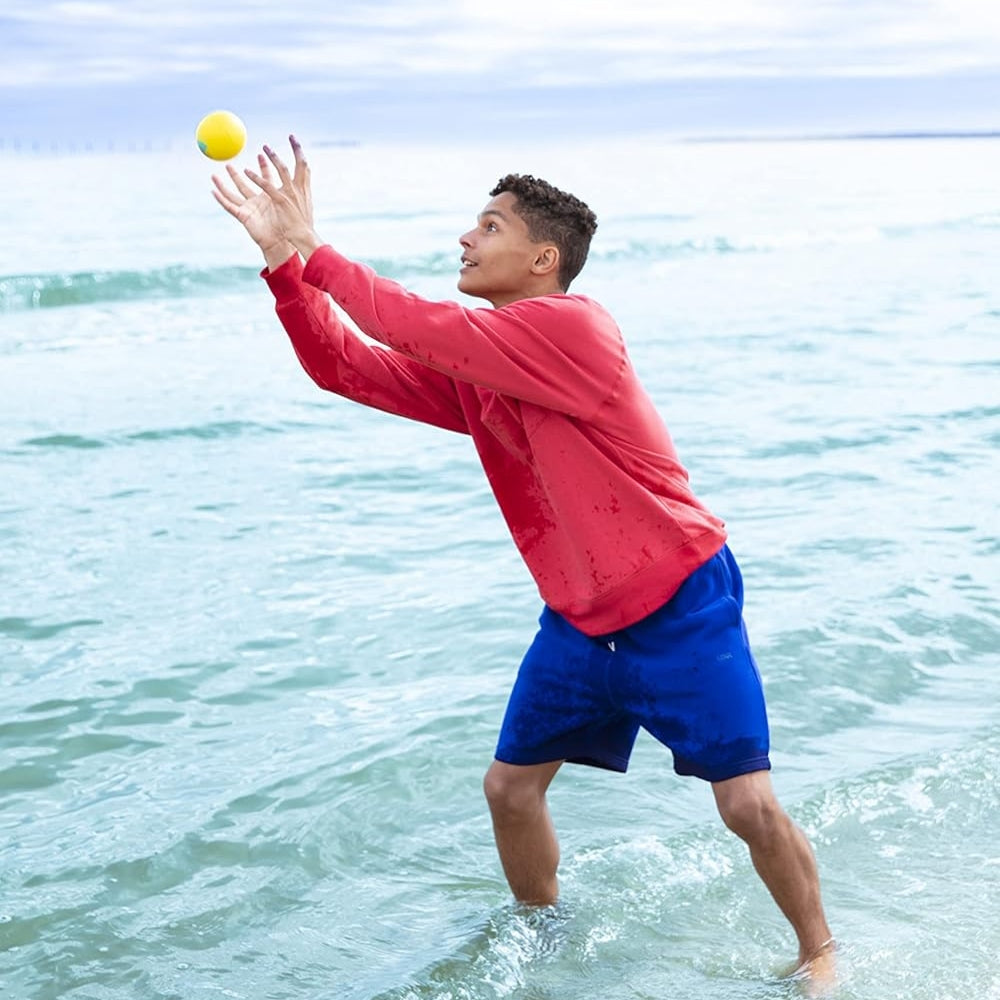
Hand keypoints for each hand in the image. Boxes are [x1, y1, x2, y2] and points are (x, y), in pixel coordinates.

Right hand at [212, 151, 293, 269]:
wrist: (283, 243)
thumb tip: (307, 174)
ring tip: (214, 174)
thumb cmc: (288, 227)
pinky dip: (221, 199)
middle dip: (237, 174)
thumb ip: (294, 190)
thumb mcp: (290, 204)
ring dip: (223, 184)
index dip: (264, 167)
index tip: (262, 154)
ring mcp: (249, 209)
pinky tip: (213, 191)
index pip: (265, 179)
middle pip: (244, 185)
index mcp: (270, 199)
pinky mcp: (244, 217)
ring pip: (233, 193)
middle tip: (229, 162)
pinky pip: (229, 206)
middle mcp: (258, 203)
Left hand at [243, 136, 322, 260]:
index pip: (305, 167)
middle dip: (295, 149)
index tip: (295, 142)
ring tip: (264, 148)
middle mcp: (299, 189)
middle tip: (290, 136)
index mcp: (304, 190)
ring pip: (281, 170)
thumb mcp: (305, 206)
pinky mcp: (280, 201)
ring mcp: (290, 194)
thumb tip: (301, 189)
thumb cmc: (304, 225)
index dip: (300, 154)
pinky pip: (267, 186)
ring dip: (272, 158)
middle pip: (299, 164)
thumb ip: (301, 195)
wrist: (305, 237)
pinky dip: (257, 177)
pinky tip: (248, 171)